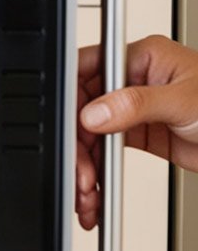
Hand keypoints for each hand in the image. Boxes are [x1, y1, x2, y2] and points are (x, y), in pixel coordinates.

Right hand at [77, 35, 197, 229]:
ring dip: (85, 167)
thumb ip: (136, 104)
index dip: (70, 97)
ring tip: (88, 192)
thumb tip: (94, 112)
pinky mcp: (134, 133)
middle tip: (82, 173)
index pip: (87, 68)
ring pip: (89, 135)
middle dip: (78, 146)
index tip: (66, 126)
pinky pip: (103, 152)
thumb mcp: (183, 101)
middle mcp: (131, 81)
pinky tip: (95, 192)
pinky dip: (96, 174)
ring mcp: (131, 108)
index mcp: (141, 58)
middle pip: (82, 109)